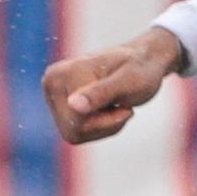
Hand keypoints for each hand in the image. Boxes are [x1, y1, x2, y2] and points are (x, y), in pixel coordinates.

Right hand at [41, 27, 183, 144]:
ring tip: (116, 106)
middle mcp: (51, 84)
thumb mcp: (128, 81)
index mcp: (61, 74)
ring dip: (103, 126)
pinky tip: (109, 109)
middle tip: (123, 106)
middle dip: (104, 124)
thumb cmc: (141, 68)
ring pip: (74, 134)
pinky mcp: (61, 107)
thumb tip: (73, 105)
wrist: (145, 61)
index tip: (124, 103)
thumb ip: (101, 92)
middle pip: (72, 130)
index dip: (105, 120)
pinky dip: (99, 127)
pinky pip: (76, 133)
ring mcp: (55, 97)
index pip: (77, 120)